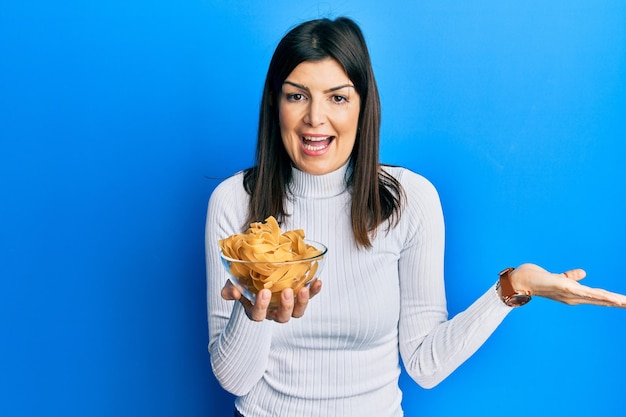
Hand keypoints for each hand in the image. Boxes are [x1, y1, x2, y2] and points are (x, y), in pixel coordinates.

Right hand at [221, 279, 322, 321]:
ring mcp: (288, 305)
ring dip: (302, 302)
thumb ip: (230, 289)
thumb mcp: (233, 283)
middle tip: (286, 291)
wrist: (257, 272)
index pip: (258, 315)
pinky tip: (317, 281)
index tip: (264, 292)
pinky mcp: (300, 296)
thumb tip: (234, 292)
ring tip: (303, 289)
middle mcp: (274, 311)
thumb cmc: (244, 281)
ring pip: (297, 312)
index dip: (261, 306)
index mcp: (257, 310)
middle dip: (285, 306)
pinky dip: (314, 291)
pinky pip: (309, 297)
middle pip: (282, 317)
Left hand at [509, 263, 625, 306]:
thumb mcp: (558, 277)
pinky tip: (609, 297)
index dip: (614, 300)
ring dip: (613, 300)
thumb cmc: (536, 279)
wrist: (518, 281)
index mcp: (575, 294)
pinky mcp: (564, 287)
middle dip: (619, 303)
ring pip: (597, 297)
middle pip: (602, 300)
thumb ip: (571, 277)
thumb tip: (583, 273)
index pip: (599, 297)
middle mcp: (574, 297)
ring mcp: (569, 293)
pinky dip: (598, 295)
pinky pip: (584, 291)